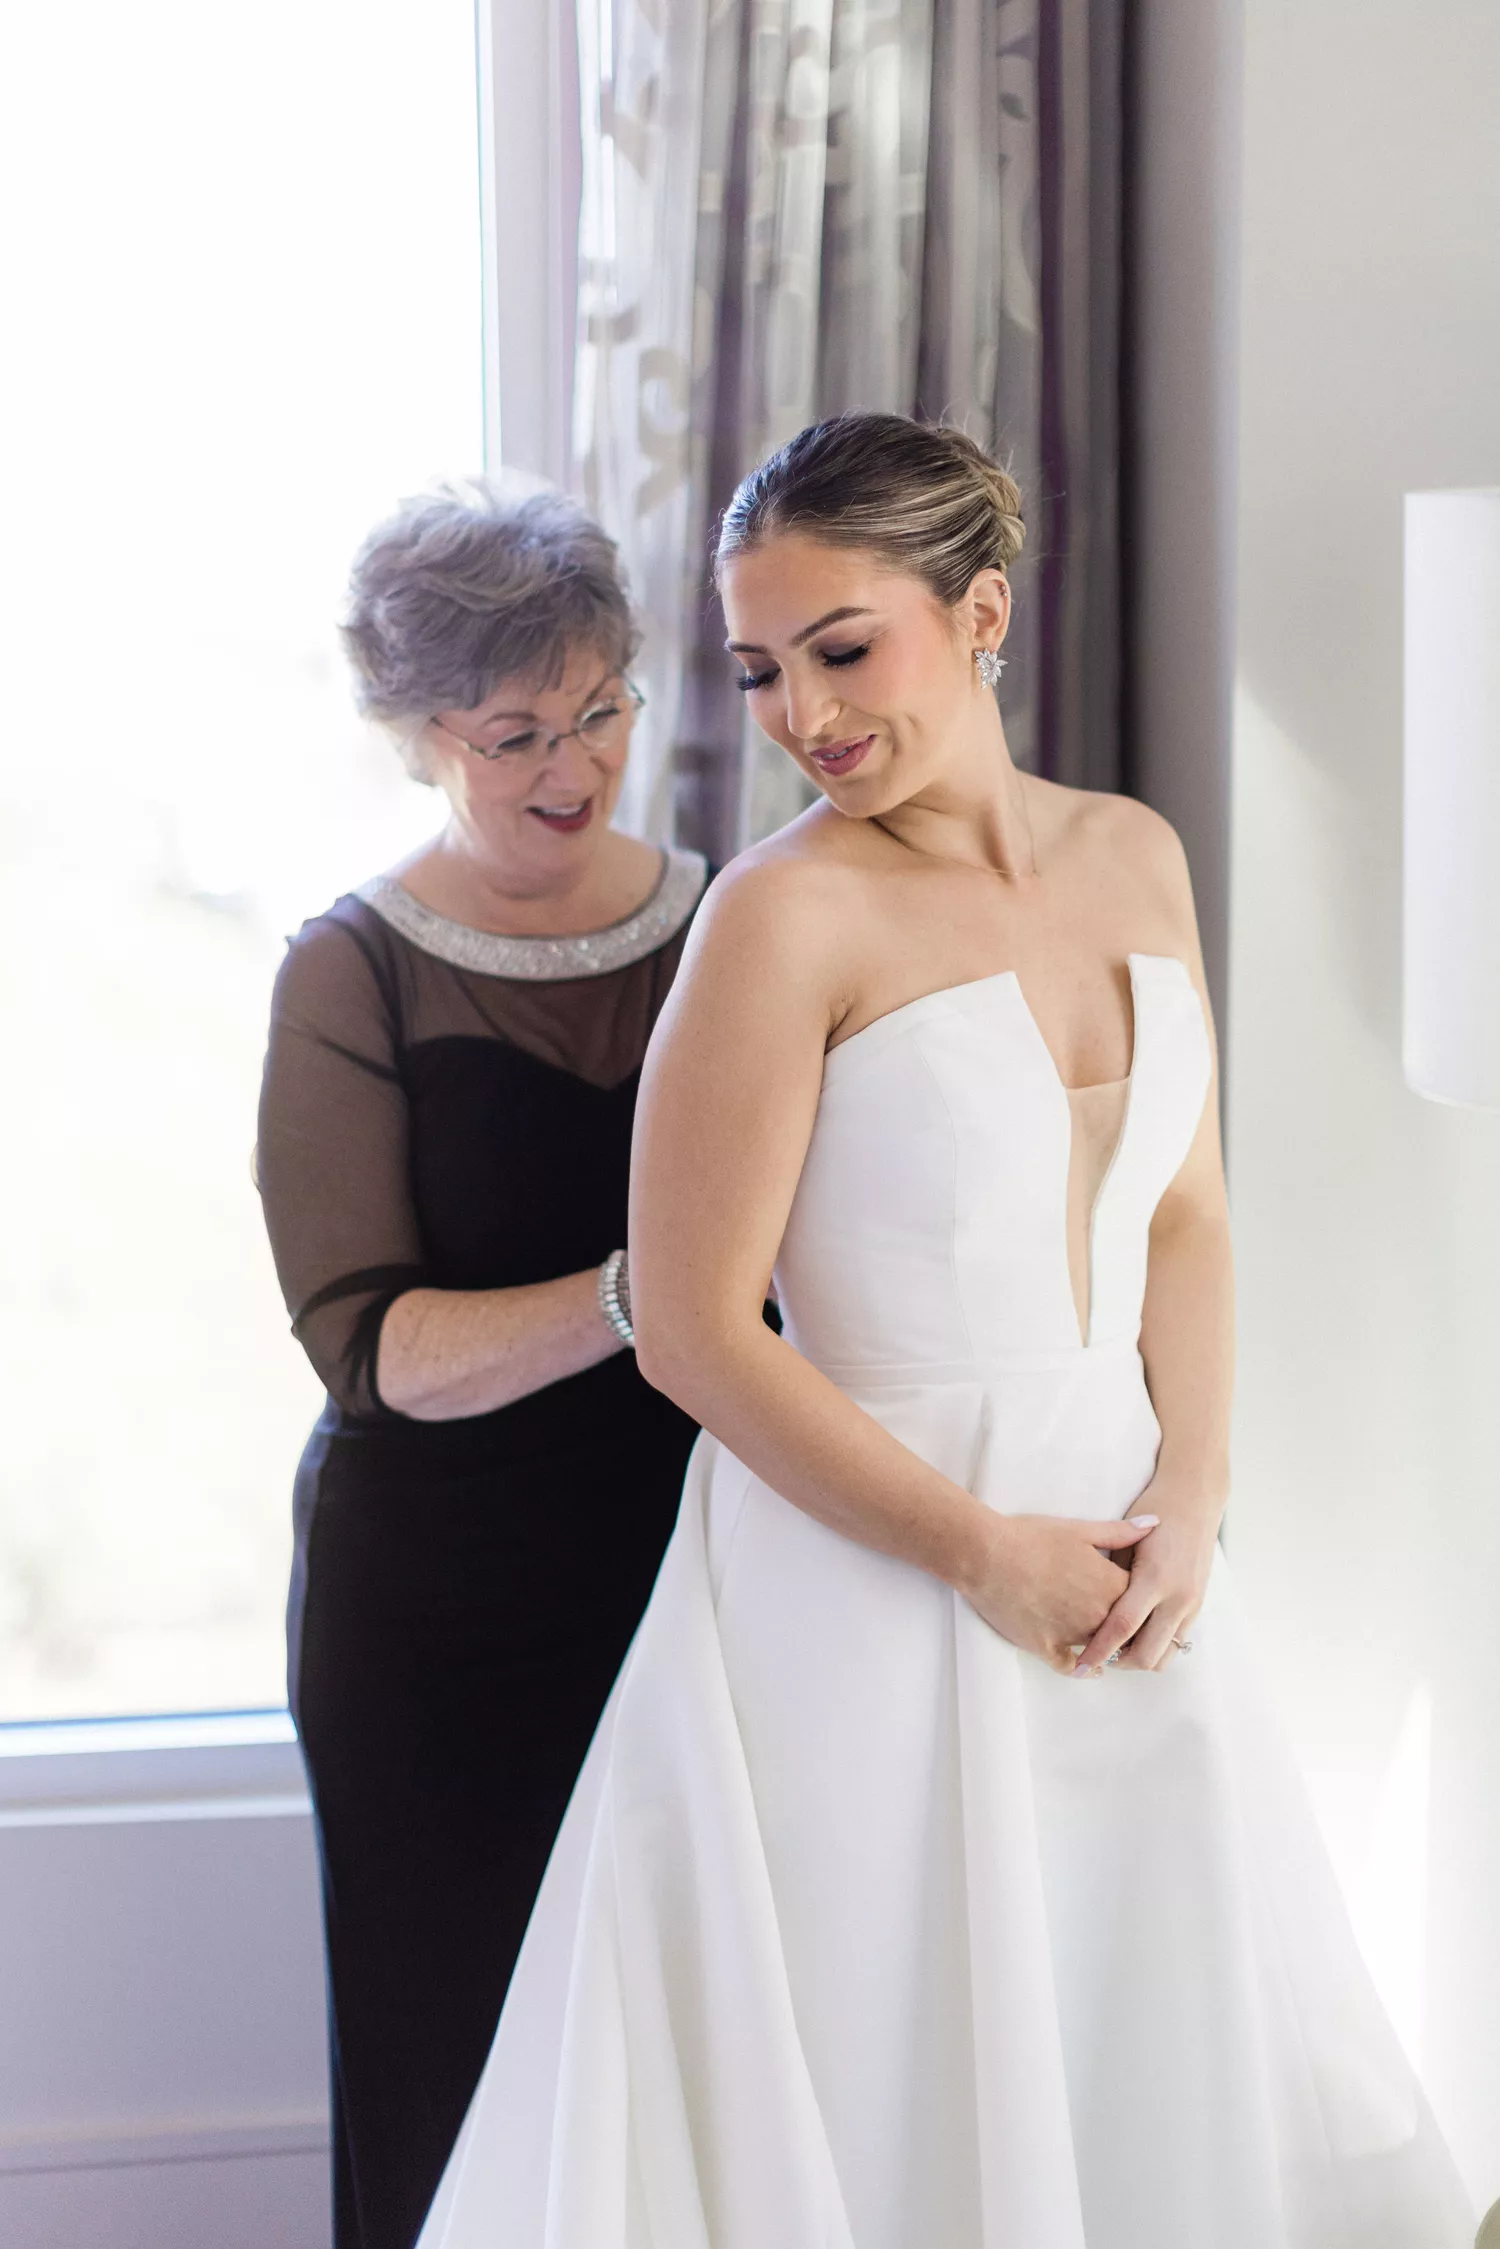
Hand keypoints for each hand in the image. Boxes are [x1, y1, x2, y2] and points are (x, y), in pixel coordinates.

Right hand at [959, 1512, 1160, 1672]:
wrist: (987, 1555)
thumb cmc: (1032, 1537)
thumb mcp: (1080, 1529)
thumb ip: (1120, 1532)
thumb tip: (1155, 1524)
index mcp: (1111, 1585)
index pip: (1144, 1601)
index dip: (1143, 1601)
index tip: (1142, 1600)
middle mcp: (1098, 1615)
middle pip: (1128, 1631)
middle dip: (1130, 1629)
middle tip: (1130, 1626)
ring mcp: (1072, 1635)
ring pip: (1103, 1651)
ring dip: (1108, 1648)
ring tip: (1111, 1645)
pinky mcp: (1046, 1647)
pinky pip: (1070, 1668)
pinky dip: (1081, 1670)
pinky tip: (1086, 1668)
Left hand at [1072, 1489, 1221, 1675]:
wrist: (1195, 1497)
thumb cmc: (1153, 1510)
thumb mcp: (1126, 1540)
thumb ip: (1112, 1579)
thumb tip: (1089, 1612)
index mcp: (1155, 1579)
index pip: (1122, 1628)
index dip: (1099, 1650)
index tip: (1080, 1666)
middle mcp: (1178, 1597)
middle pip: (1147, 1654)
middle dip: (1118, 1663)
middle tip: (1096, 1657)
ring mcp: (1192, 1604)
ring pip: (1166, 1655)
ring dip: (1140, 1657)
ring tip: (1116, 1647)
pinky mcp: (1198, 1605)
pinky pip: (1177, 1640)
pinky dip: (1156, 1644)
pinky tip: (1137, 1634)